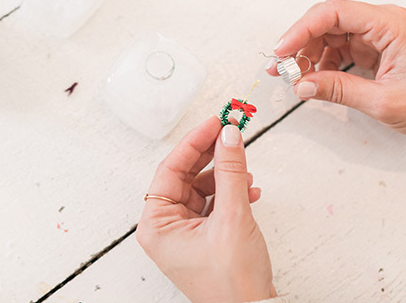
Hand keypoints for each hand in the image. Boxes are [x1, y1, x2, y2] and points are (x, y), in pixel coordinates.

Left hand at [137, 117, 275, 302]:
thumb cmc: (232, 282)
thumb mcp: (232, 217)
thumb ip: (230, 171)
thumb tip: (228, 136)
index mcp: (156, 225)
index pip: (170, 169)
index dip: (193, 143)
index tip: (214, 122)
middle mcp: (166, 228)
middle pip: (186, 176)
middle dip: (211, 156)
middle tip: (230, 134)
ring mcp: (185, 232)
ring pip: (202, 187)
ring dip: (225, 176)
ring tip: (245, 173)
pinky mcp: (204, 236)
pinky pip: (214, 203)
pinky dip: (231, 193)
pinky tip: (249, 191)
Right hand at [266, 0, 405, 138]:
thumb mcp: (383, 102)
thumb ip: (339, 90)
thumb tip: (302, 85)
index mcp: (390, 25)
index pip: (335, 12)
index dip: (302, 28)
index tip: (282, 50)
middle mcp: (381, 22)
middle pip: (327, 19)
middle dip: (300, 42)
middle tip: (280, 67)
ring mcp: (375, 33)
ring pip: (328, 32)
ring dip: (306, 52)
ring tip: (292, 75)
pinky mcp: (371, 46)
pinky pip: (336, 45)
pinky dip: (320, 60)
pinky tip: (311, 77)